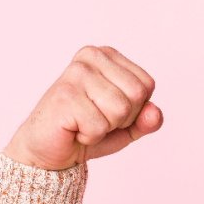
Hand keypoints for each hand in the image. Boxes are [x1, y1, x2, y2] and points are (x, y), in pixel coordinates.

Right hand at [3, 46, 163, 170]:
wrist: (48, 148)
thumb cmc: (86, 130)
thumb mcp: (127, 126)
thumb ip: (147, 119)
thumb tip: (155, 112)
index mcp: (107, 56)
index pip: (147, 84)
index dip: (135, 109)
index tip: (109, 111)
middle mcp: (90, 57)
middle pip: (137, 95)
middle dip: (122, 118)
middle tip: (96, 118)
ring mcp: (75, 73)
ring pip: (121, 110)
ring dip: (106, 127)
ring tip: (84, 122)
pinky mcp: (64, 95)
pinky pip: (99, 126)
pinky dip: (90, 136)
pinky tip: (73, 129)